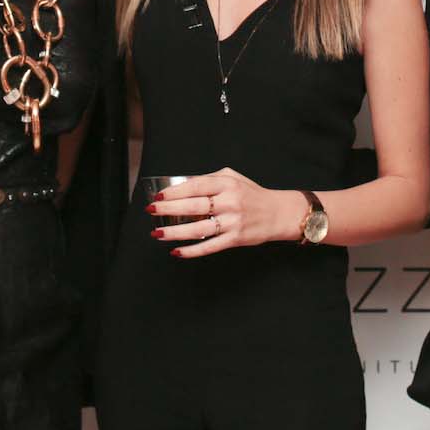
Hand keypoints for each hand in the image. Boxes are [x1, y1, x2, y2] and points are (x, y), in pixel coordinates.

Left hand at [147, 167, 301, 257]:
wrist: (278, 213)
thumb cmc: (252, 194)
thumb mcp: (234, 178)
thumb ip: (210, 180)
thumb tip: (182, 186)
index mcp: (227, 184)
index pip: (195, 186)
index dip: (175, 192)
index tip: (159, 196)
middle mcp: (230, 202)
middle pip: (193, 207)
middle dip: (168, 209)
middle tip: (151, 210)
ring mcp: (233, 222)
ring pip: (198, 229)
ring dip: (175, 232)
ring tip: (157, 233)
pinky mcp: (236, 239)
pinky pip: (210, 246)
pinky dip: (192, 251)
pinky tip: (177, 251)